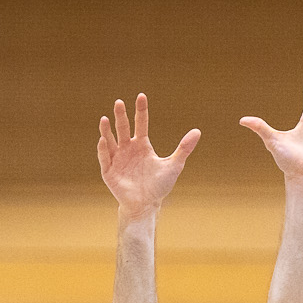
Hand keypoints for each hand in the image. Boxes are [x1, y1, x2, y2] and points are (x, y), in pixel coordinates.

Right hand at [98, 94, 199, 220]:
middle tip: (119, 102)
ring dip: (106, 130)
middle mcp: (128, 149)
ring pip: (110, 141)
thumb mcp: (174, 166)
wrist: (146, 206)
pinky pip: (105, 158)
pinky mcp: (109, 171)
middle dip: (121, 116)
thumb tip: (198, 131)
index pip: (141, 123)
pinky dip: (104, 150)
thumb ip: (184, 149)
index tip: (141, 96)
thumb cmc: (159, 186)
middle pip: (123, 128)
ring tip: (105, 118)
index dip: (141, 110)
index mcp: (142, 145)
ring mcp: (117, 159)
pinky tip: (104, 140)